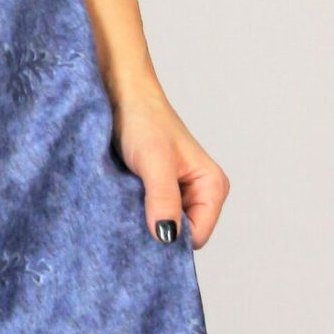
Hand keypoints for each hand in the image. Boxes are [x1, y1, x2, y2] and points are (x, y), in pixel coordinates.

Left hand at [108, 83, 230, 250]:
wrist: (120, 95)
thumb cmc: (143, 120)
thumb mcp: (154, 161)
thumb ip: (163, 199)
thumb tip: (167, 237)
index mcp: (212, 187)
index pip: (197, 237)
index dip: (171, 237)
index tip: (142, 227)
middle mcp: (200, 194)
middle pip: (180, 236)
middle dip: (156, 230)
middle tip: (129, 213)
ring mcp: (178, 194)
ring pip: (162, 227)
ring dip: (142, 220)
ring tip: (124, 201)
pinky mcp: (157, 192)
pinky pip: (148, 215)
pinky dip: (134, 212)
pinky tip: (121, 199)